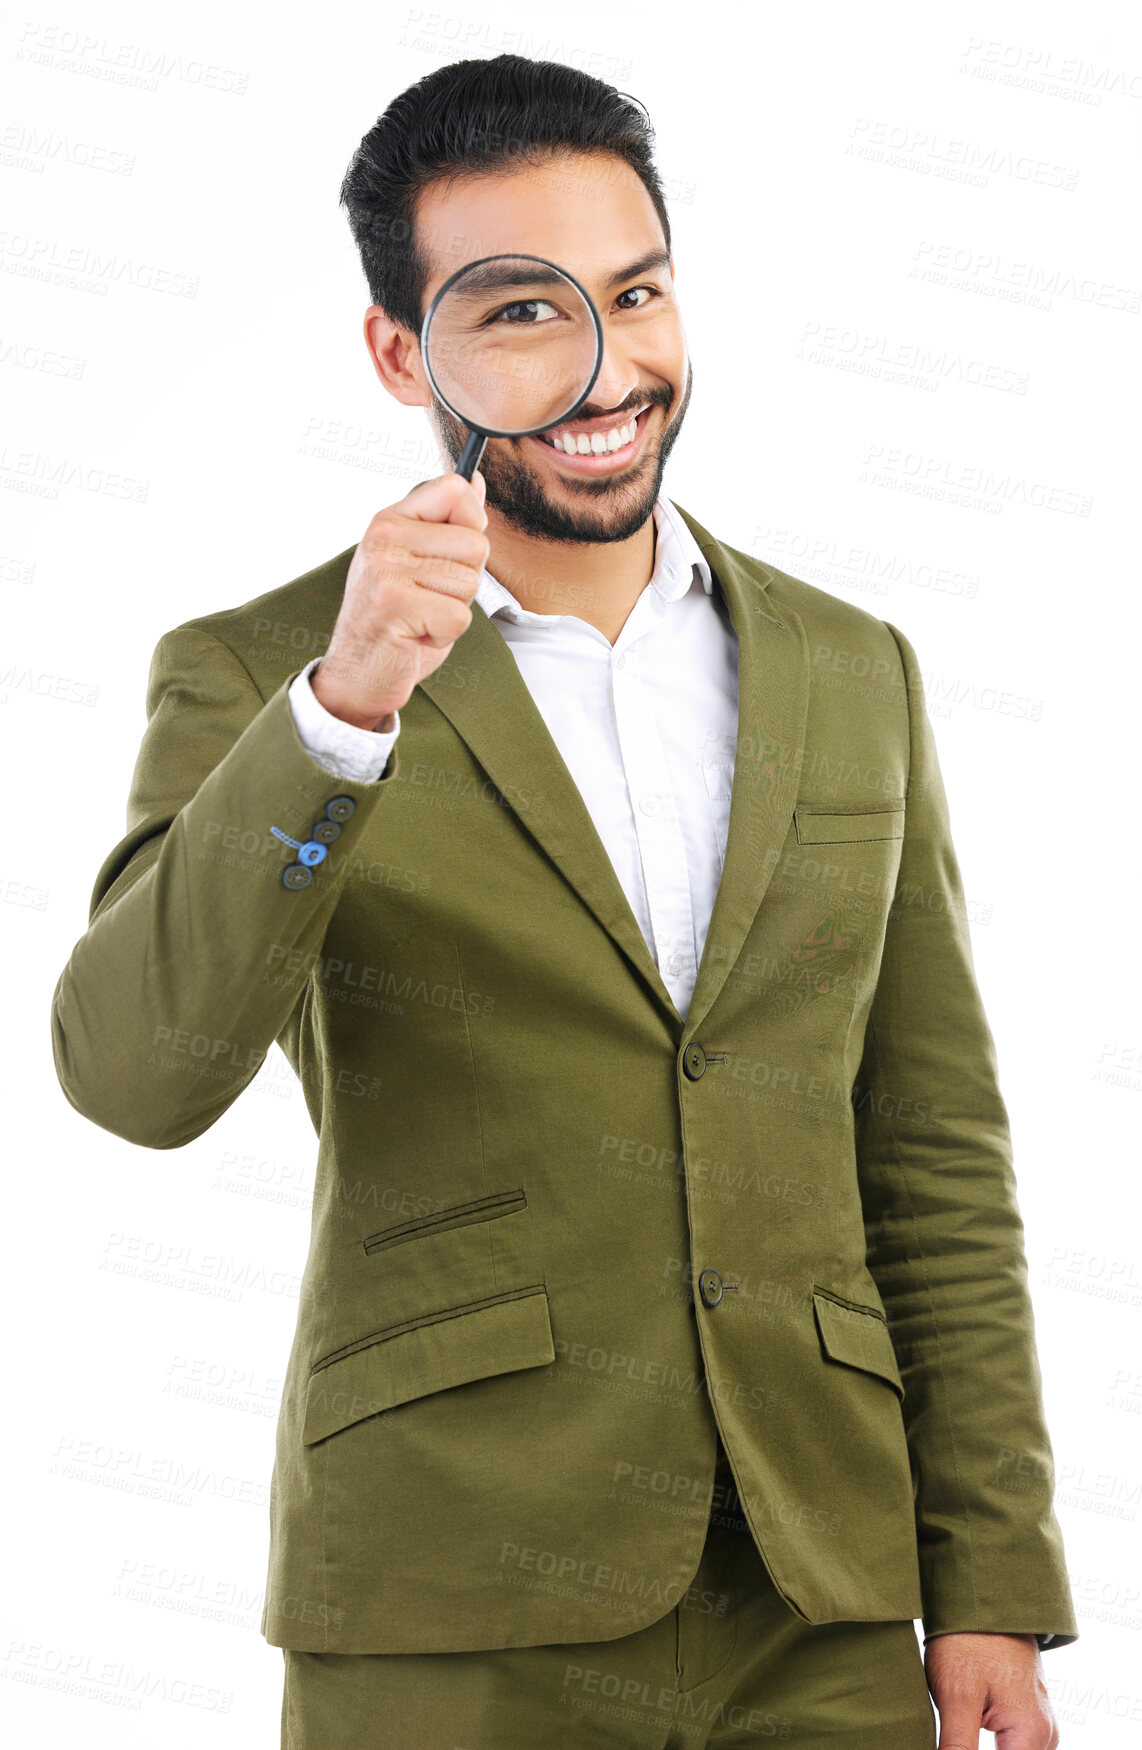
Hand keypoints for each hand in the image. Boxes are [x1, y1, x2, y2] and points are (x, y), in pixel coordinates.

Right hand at [311, 470, 488, 730]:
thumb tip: (476, 480)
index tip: (447, 556)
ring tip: (419, 618)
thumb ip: (448, 524)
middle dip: (463, 583)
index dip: (470, 525)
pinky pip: (458, 616)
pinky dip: (444, 635)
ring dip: (453, 611)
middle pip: (475, 545)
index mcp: (390, 520)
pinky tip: (415, 636)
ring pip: (470, 583)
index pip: (455, 489)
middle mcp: (384, 537)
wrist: (357, 674)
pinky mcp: (395, 604)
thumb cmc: (396, 621)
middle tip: (427, 600)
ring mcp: (386, 569)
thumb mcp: (420, 562)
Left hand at [924, 1631, 1058, 1747]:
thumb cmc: (968, 1640)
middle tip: (955, 1730)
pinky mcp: (1027, 1714)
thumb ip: (958, 1747)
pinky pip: (1014, 1744)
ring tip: (960, 1725)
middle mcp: (1044, 1734)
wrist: (982, 1596)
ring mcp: (1039, 1723)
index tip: (955, 1743)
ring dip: (980, 1747)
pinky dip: (993, 1745)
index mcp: (1031, 1734)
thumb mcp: (956, 1697)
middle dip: (976, 1749)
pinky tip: (968, 1732)